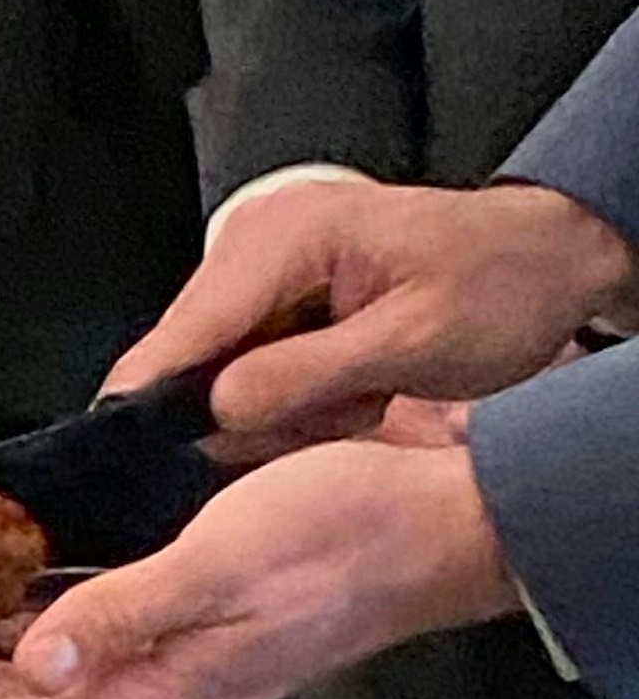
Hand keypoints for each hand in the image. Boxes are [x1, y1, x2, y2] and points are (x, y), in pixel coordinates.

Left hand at [0, 428, 518, 698]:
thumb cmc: (348, 542)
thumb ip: (122, 617)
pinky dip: (24, 627)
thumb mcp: (222, 567)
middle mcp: (149, 689)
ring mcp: (167, 656)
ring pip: (38, 679)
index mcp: (151, 696)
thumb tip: (35, 659)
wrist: (440, 522)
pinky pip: (81, 635)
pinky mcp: (184, 615)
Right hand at [112, 172, 635, 451]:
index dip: (156, 408)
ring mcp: (260, 267)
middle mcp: (258, 241)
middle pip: (189, 363)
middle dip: (253, 410)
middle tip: (342, 408)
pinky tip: (348, 384)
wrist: (544, 261)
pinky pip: (246, 370)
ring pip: (217, 376)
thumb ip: (304, 375)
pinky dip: (293, 395)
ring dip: (281, 407)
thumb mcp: (411, 340)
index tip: (155, 462)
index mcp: (284, 237)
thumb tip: (214, 411)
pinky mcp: (271, 295)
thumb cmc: (499, 284)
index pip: (180, 334)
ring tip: (358, 391)